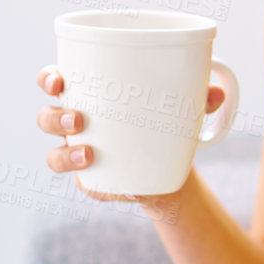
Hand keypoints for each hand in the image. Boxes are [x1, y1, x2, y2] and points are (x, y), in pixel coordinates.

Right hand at [35, 65, 225, 203]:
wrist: (170, 163)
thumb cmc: (165, 119)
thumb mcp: (182, 105)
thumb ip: (198, 96)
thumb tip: (217, 92)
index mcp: (88, 94)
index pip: (54, 80)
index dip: (49, 78)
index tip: (59, 78)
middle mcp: (76, 123)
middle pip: (46, 116)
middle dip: (55, 116)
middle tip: (78, 119)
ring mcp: (79, 153)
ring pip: (54, 154)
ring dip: (64, 153)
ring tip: (88, 154)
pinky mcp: (92, 182)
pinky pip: (83, 185)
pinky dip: (90, 184)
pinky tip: (109, 183)